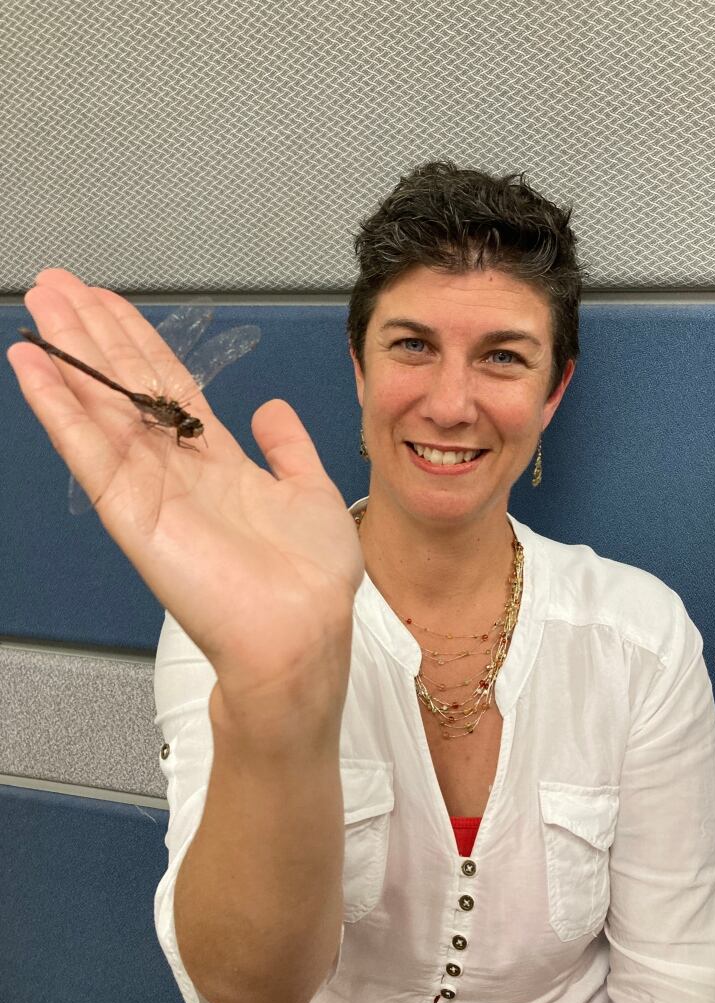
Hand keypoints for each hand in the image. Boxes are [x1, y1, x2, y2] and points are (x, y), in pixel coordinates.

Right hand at [8, 269, 362, 728]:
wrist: (302, 632)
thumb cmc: (311, 578)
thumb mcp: (311, 490)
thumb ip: (288, 446)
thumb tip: (272, 408)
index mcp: (218, 462)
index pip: (168, 385)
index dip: (138, 342)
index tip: (108, 305)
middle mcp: (178, 470)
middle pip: (126, 386)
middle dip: (93, 335)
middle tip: (57, 288)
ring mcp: (150, 490)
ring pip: (99, 409)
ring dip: (67, 357)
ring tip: (39, 309)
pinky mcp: (131, 514)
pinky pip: (88, 452)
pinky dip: (59, 408)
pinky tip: (34, 367)